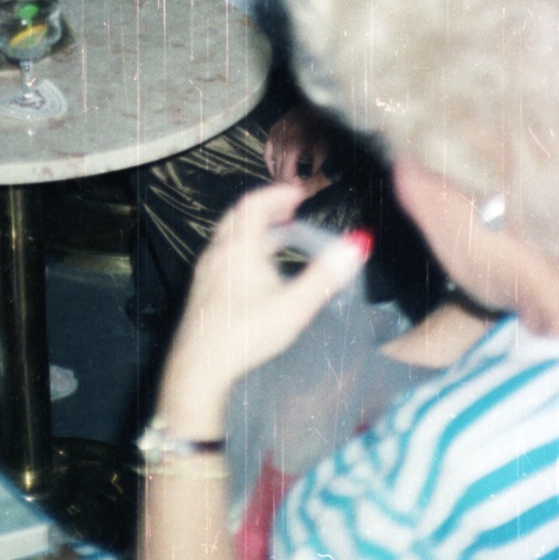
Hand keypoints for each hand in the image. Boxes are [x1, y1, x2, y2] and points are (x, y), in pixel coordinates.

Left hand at [156, 185, 369, 440]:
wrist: (200, 366)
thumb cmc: (248, 334)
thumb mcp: (295, 306)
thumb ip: (326, 275)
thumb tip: (358, 243)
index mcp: (239, 247)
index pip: (254, 203)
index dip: (277, 193)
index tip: (299, 193)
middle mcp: (218, 251)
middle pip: (239, 215)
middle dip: (266, 207)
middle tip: (291, 209)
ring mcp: (206, 270)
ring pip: (229, 235)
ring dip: (255, 228)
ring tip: (280, 235)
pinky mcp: (202, 288)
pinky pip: (224, 253)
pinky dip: (244, 246)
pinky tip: (258, 270)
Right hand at [264, 105, 331, 195]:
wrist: (318, 107)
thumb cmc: (324, 128)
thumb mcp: (324, 152)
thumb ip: (316, 172)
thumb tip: (309, 189)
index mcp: (291, 149)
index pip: (285, 178)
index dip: (293, 188)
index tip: (302, 192)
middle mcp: (278, 143)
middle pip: (277, 173)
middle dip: (287, 184)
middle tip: (298, 190)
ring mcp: (273, 136)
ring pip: (271, 164)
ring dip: (279, 174)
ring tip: (289, 182)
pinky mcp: (272, 131)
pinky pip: (267, 152)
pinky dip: (271, 162)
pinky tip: (278, 168)